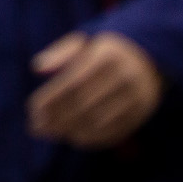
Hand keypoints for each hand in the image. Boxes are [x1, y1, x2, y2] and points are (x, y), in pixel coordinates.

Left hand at [27, 31, 162, 148]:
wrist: (150, 57)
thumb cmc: (105, 51)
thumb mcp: (85, 42)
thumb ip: (60, 52)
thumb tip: (37, 67)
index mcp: (107, 55)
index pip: (73, 82)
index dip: (51, 98)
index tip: (32, 110)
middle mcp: (125, 76)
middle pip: (84, 104)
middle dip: (57, 118)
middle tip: (37, 127)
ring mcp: (137, 96)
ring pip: (99, 120)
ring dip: (71, 130)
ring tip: (52, 133)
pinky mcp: (143, 112)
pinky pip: (116, 131)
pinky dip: (93, 138)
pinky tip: (74, 138)